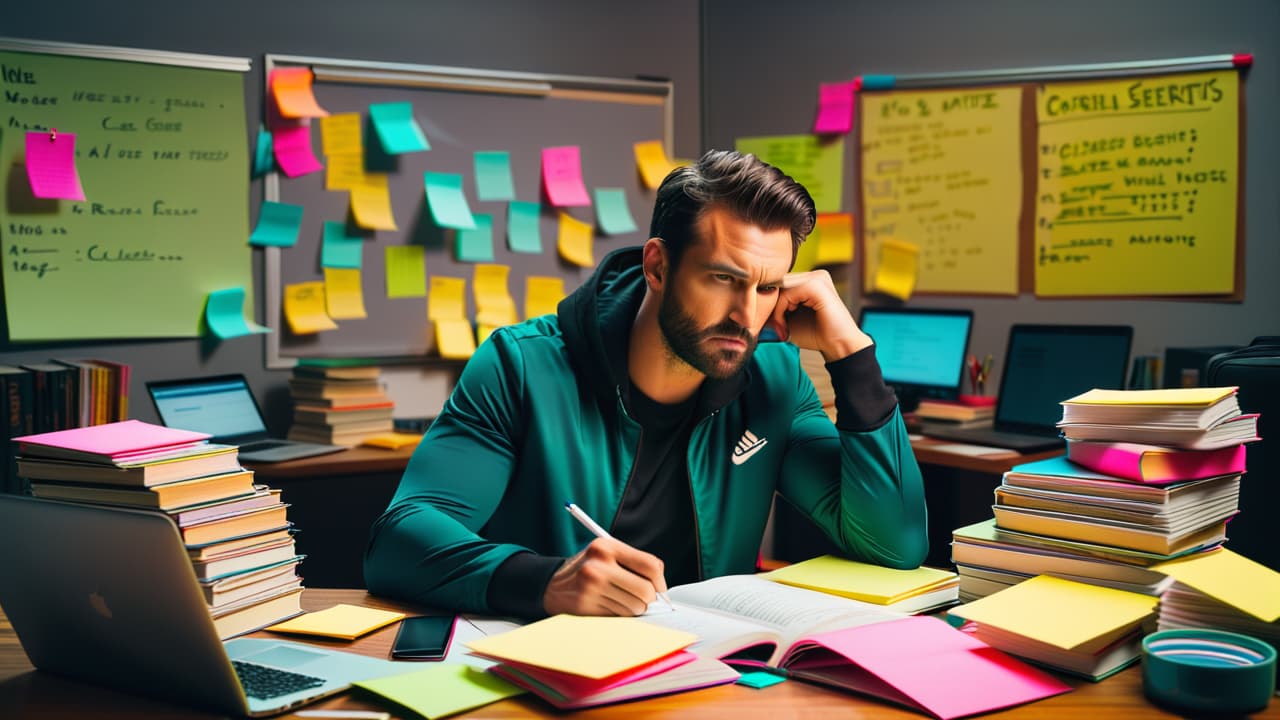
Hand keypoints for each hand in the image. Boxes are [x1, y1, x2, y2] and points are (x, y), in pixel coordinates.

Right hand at [542, 537, 667, 615]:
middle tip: (642, 599)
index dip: (660, 581)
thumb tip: (662, 588)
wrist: (552, 584)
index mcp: (607, 547)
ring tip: (619, 600)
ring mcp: (591, 586)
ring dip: (633, 609)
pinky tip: (606, 606)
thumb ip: (634, 564)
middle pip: (646, 590)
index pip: (650, 565)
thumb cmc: (588, 570)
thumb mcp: (607, 555)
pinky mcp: (586, 605)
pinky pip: (619, 617)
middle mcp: (598, 565)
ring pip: (635, 608)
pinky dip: (619, 615)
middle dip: (648, 599)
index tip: (660, 589)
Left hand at [770, 269, 871, 361]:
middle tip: (769, 327)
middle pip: (778, 282)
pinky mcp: (817, 286)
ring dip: (774, 309)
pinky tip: (785, 326)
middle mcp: (814, 275)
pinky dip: (781, 310)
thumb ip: (772, 310)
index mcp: (809, 280)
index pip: (778, 282)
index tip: (764, 323)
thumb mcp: (787, 320)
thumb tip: (747, 304)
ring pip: (780, 286)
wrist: (838, 348)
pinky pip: (788, 293)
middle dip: (768, 304)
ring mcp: (817, 278)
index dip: (767, 300)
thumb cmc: (815, 335)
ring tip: (781, 328)